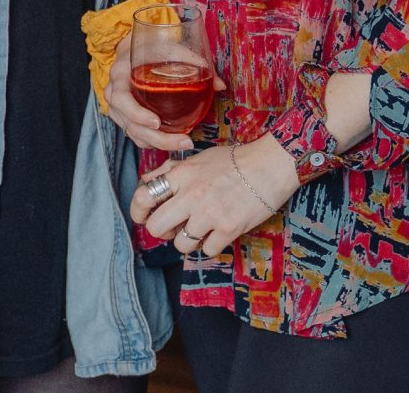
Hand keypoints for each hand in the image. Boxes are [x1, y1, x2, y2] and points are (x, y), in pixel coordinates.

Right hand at [101, 34, 194, 153]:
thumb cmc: (151, 49)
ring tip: (184, 143)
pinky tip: (172, 141)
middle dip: (156, 138)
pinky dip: (153, 142)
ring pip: (134, 134)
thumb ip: (192, 61)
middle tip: (183, 141)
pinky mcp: (125, 118)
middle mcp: (114, 94)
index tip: (156, 122)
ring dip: (158, 143)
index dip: (136, 114)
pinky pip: (137, 135)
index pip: (121, 99)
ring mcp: (118, 109)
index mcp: (120, 74)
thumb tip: (219, 84)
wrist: (133, 51)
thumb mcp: (169, 48)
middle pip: (130, 124)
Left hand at [128, 138, 295, 258]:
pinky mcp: (229, 229)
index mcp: (181, 174)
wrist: (270, 165)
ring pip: (181, 244)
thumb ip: (171, 170)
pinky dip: (211, 245)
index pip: (143, 196)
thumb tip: (146, 181)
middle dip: (162, 232)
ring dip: (188, 241)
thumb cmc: (234, 159)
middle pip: (157, 227)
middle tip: (172, 228)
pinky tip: (218, 232)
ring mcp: (210, 213)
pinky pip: (207, 250)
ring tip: (200, 229)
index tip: (143, 216)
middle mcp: (191, 195)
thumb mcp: (198, 158)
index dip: (138, 211)